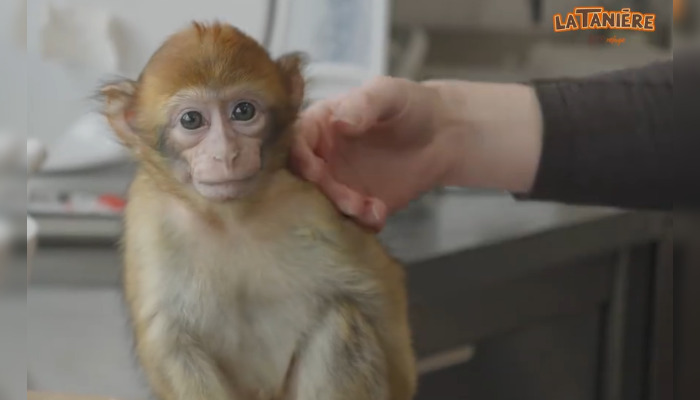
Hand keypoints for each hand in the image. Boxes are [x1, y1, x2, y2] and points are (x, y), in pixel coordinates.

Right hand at [291, 77, 542, 230]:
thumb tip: (339, 122)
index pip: (294, 143)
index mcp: (318, 126)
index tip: (317, 171)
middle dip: (322, 193)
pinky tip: (379, 214)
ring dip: (341, 212)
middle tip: (349, 199)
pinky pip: (350, 222)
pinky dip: (360, 224)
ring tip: (370, 208)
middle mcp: (321, 157)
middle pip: (303, 181)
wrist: (443, 135)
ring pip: (323, 205)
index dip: (300, 158)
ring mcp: (338, 184)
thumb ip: (364, 104)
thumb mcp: (388, 93)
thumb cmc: (410, 105)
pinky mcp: (358, 205)